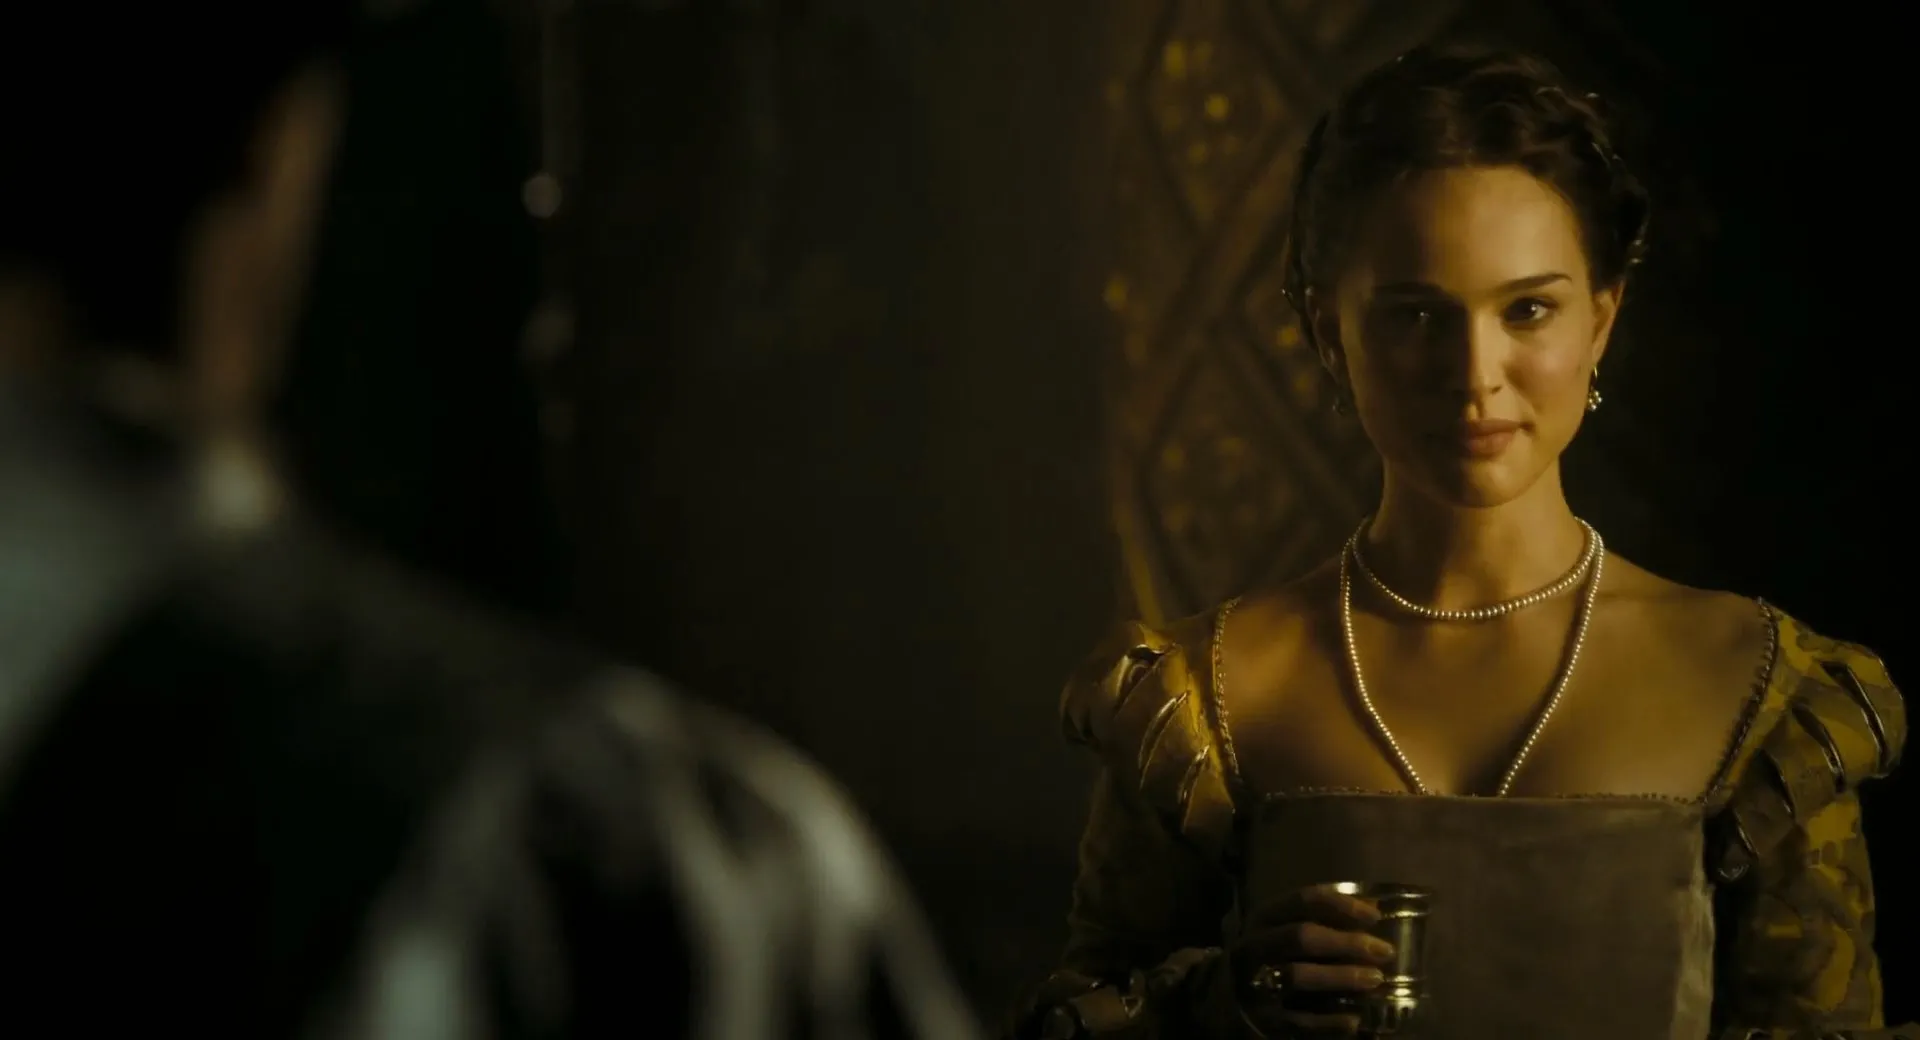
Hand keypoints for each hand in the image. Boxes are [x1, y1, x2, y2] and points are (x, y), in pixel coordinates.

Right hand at [1229, 883, 1395, 1036]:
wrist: (1217, 996)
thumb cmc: (1264, 955)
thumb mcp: (1280, 928)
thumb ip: (1318, 918)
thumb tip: (1372, 906)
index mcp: (1263, 918)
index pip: (1303, 900)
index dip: (1342, 905)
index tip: (1375, 915)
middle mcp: (1255, 946)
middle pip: (1301, 936)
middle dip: (1346, 942)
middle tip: (1383, 951)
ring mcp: (1254, 982)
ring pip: (1298, 975)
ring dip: (1341, 977)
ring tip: (1374, 980)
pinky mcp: (1260, 1018)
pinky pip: (1298, 1020)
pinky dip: (1329, 1021)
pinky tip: (1354, 1020)